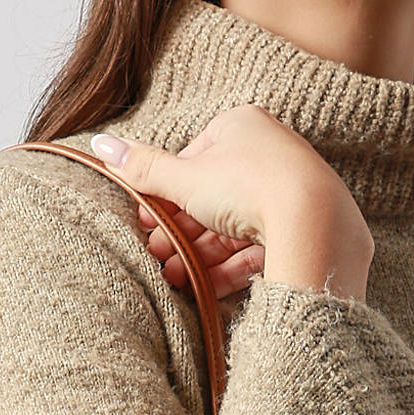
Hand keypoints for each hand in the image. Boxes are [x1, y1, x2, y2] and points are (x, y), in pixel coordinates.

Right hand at [91, 104, 374, 299]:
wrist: (313, 222)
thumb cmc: (249, 186)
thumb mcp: (186, 178)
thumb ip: (144, 169)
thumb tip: (100, 145)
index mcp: (242, 126)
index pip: (193, 161)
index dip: (167, 196)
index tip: (148, 224)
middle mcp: (269, 153)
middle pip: (213, 199)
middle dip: (181, 233)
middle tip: (157, 256)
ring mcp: (288, 193)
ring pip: (234, 228)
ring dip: (200, 255)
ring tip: (174, 279)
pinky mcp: (301, 231)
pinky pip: (258, 249)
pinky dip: (229, 268)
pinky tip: (205, 288)